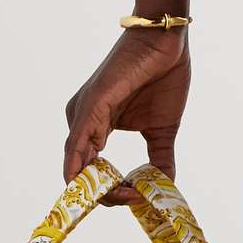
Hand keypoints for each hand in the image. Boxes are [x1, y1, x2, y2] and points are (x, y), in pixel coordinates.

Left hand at [63, 27, 189, 193]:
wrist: (166, 43)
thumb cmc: (162, 77)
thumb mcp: (162, 130)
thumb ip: (159, 159)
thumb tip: (163, 187)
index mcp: (96, 127)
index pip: (91, 172)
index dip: (111, 193)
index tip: (137, 198)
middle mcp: (82, 122)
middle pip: (81, 174)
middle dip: (107, 196)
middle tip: (136, 199)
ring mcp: (82, 114)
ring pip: (76, 166)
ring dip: (103, 190)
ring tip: (131, 194)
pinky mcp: (89, 106)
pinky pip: (78, 146)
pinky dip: (88, 171)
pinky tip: (109, 185)